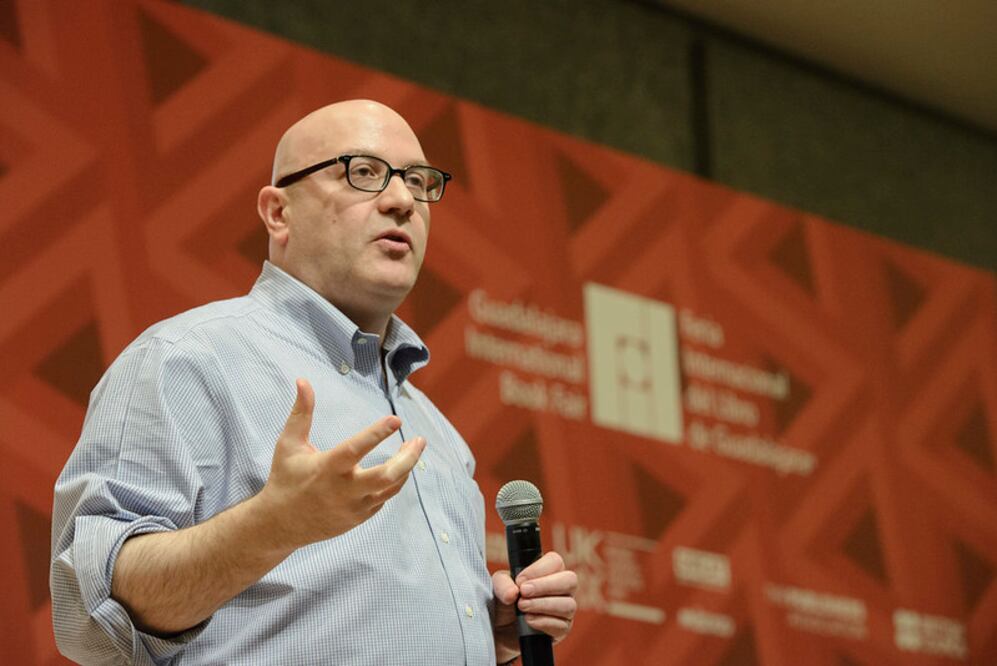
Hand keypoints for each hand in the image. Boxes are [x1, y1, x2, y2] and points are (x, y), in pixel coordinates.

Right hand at [255, 378, 424, 548]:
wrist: (280, 525)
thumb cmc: (285, 479)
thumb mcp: (289, 444)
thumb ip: (301, 413)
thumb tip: (303, 381)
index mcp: (327, 468)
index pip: (356, 449)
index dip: (377, 434)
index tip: (396, 419)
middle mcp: (343, 490)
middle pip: (386, 476)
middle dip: (408, 458)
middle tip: (419, 440)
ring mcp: (353, 507)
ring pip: (391, 488)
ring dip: (406, 468)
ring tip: (413, 449)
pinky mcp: (359, 518)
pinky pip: (383, 498)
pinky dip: (393, 482)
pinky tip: (397, 468)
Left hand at [492, 551, 577, 661]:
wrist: (499, 630)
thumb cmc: (504, 603)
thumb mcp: (497, 587)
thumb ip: (503, 584)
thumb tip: (513, 593)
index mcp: (548, 571)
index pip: (555, 561)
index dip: (539, 569)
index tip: (520, 581)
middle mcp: (561, 589)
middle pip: (570, 580)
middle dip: (545, 586)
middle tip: (524, 592)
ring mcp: (564, 610)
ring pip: (568, 605)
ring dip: (542, 605)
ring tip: (522, 607)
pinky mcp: (561, 630)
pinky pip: (562, 625)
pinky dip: (543, 622)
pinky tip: (528, 621)